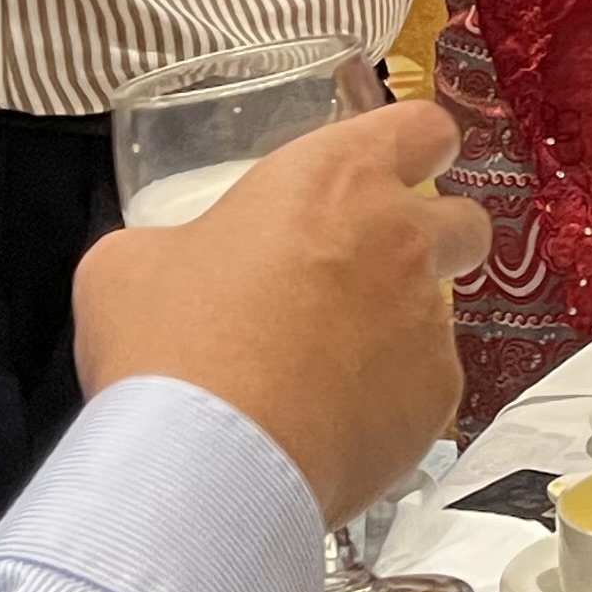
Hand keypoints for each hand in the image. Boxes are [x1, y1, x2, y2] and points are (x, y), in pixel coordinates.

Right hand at [73, 102, 483, 526]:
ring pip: (437, 313)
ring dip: (393, 330)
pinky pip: (423, 388)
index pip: (422, 127)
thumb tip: (174, 263)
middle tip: (362, 273)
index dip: (413, 145)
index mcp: (336, 180)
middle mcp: (402, 241)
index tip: (393, 167)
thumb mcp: (130, 264)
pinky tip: (326, 425)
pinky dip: (386, 402)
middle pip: (461, 221)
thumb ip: (178, 243)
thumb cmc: (168, 345)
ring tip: (319, 371)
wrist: (211, 464)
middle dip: (429, 240)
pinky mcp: (435, 400)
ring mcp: (429, 324)